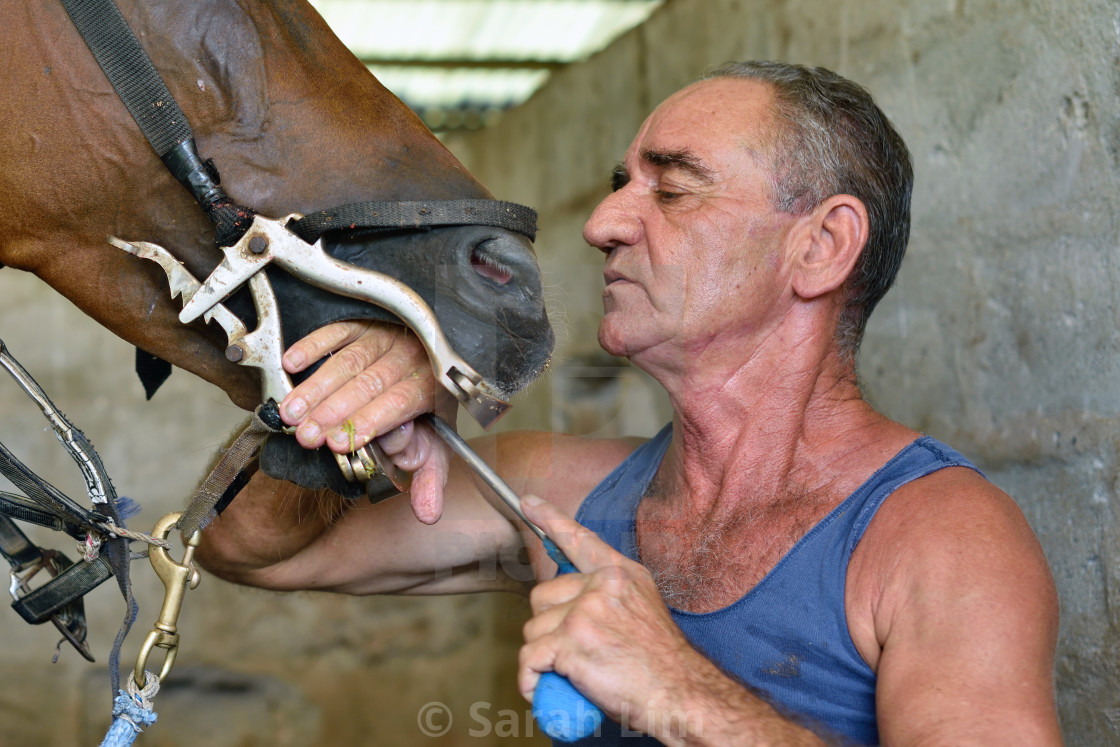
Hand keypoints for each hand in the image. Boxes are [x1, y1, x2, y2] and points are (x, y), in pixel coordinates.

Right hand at [279, 320, 454, 522]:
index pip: (400, 403)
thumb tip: (428, 514)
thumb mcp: (437, 445)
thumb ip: (430, 479)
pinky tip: (292, 363)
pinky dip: (312, 346)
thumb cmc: (428, 410)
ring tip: (292, 412)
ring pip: (348, 362)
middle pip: (370, 385)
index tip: (340, 442)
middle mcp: (408, 359)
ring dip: (317, 388)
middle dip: (335, 412)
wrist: (434, 359)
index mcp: (430, 388)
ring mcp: (384, 340)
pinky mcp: (363, 326)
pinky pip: (337, 332)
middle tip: (306, 435)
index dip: (370, 422)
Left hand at [517, 495, 699, 737]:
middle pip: (543, 596)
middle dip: (547, 625)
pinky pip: (530, 659)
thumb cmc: (662, 664)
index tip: (528, 503)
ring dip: (543, 656)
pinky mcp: (571, 642)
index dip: (551, 520)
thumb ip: (612, 597)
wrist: (680, 694)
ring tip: (572, 672)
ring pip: (534, 630)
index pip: (581, 541)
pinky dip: (530, 680)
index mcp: (622, 575)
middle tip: (574, 649)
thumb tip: (579, 601)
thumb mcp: (643, 610)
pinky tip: (541, 689)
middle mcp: (603, 585)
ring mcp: (586, 612)